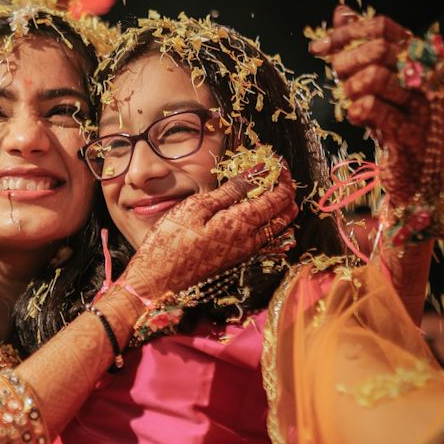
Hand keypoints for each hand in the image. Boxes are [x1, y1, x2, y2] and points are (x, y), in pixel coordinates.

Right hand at [102, 165, 297, 326]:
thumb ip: (230, 191)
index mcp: (243, 224)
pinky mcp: (237, 259)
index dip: (283, 177)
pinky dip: (268, 221)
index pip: (280, 197)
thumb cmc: (170, 241)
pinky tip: (252, 211)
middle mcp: (252, 241)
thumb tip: (257, 173)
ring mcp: (246, 253)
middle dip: (285, 190)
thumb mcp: (197, 207)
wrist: (157, 282)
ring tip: (262, 187)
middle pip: (286, 214)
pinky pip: (265, 239)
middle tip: (272, 173)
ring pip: (278, 228)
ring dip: (278, 206)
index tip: (277, 161)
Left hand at [309, 4, 443, 208]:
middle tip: (338, 80)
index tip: (318, 48)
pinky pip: (372, 109)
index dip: (346, 33)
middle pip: (379, 49)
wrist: (419, 173)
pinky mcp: (409, 135)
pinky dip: (355, 111)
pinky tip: (355, 117)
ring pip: (376, 76)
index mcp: (419, 58)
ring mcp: (421, 107)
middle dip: (346, 62)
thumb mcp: (378, 80)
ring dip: (351, 88)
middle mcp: (425, 78)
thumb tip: (342, 12)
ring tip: (351, 100)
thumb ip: (361, 45)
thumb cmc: (395, 120)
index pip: (383, 26)